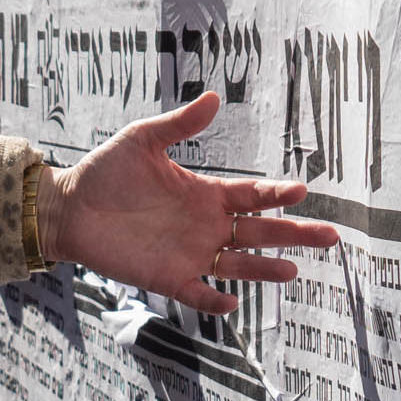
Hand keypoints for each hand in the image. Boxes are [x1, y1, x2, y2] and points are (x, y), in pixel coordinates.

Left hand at [43, 92, 339, 312]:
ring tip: (292, 272)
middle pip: (260, 233)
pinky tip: (231, 304)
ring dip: (264, 270)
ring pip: (238, 266)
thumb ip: (179, 125)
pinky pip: (198, 293)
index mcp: (205, 194)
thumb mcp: (142, 140)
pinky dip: (214, 301)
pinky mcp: (167, 277)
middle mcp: (206, 226)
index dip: (275, 194)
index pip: (252, 196)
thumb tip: (212, 97)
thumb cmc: (105, 171)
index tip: (299, 191)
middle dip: (294, 234)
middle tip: (331, 237)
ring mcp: (190, 254)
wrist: (69, 207)